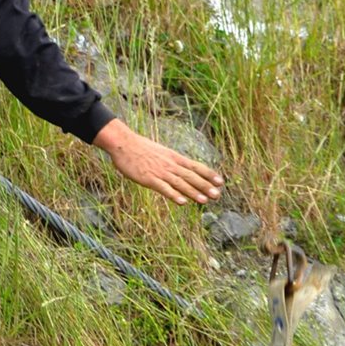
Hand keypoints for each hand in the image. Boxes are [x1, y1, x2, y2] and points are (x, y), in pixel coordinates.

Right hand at [92, 119, 223, 204]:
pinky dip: (173, 195)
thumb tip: (180, 169)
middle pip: (191, 176)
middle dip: (205, 186)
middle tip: (218, 195)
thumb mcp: (160, 153)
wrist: (123, 143)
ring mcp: (160, 172)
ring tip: (205, 201)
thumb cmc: (140, 149)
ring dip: (193, 192)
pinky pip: (163, 188)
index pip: (196, 166)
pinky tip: (182, 202)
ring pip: (180, 183)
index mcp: (174, 158)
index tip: (220, 182)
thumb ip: (171, 162)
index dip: (209, 174)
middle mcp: (170, 165)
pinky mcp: (149, 178)